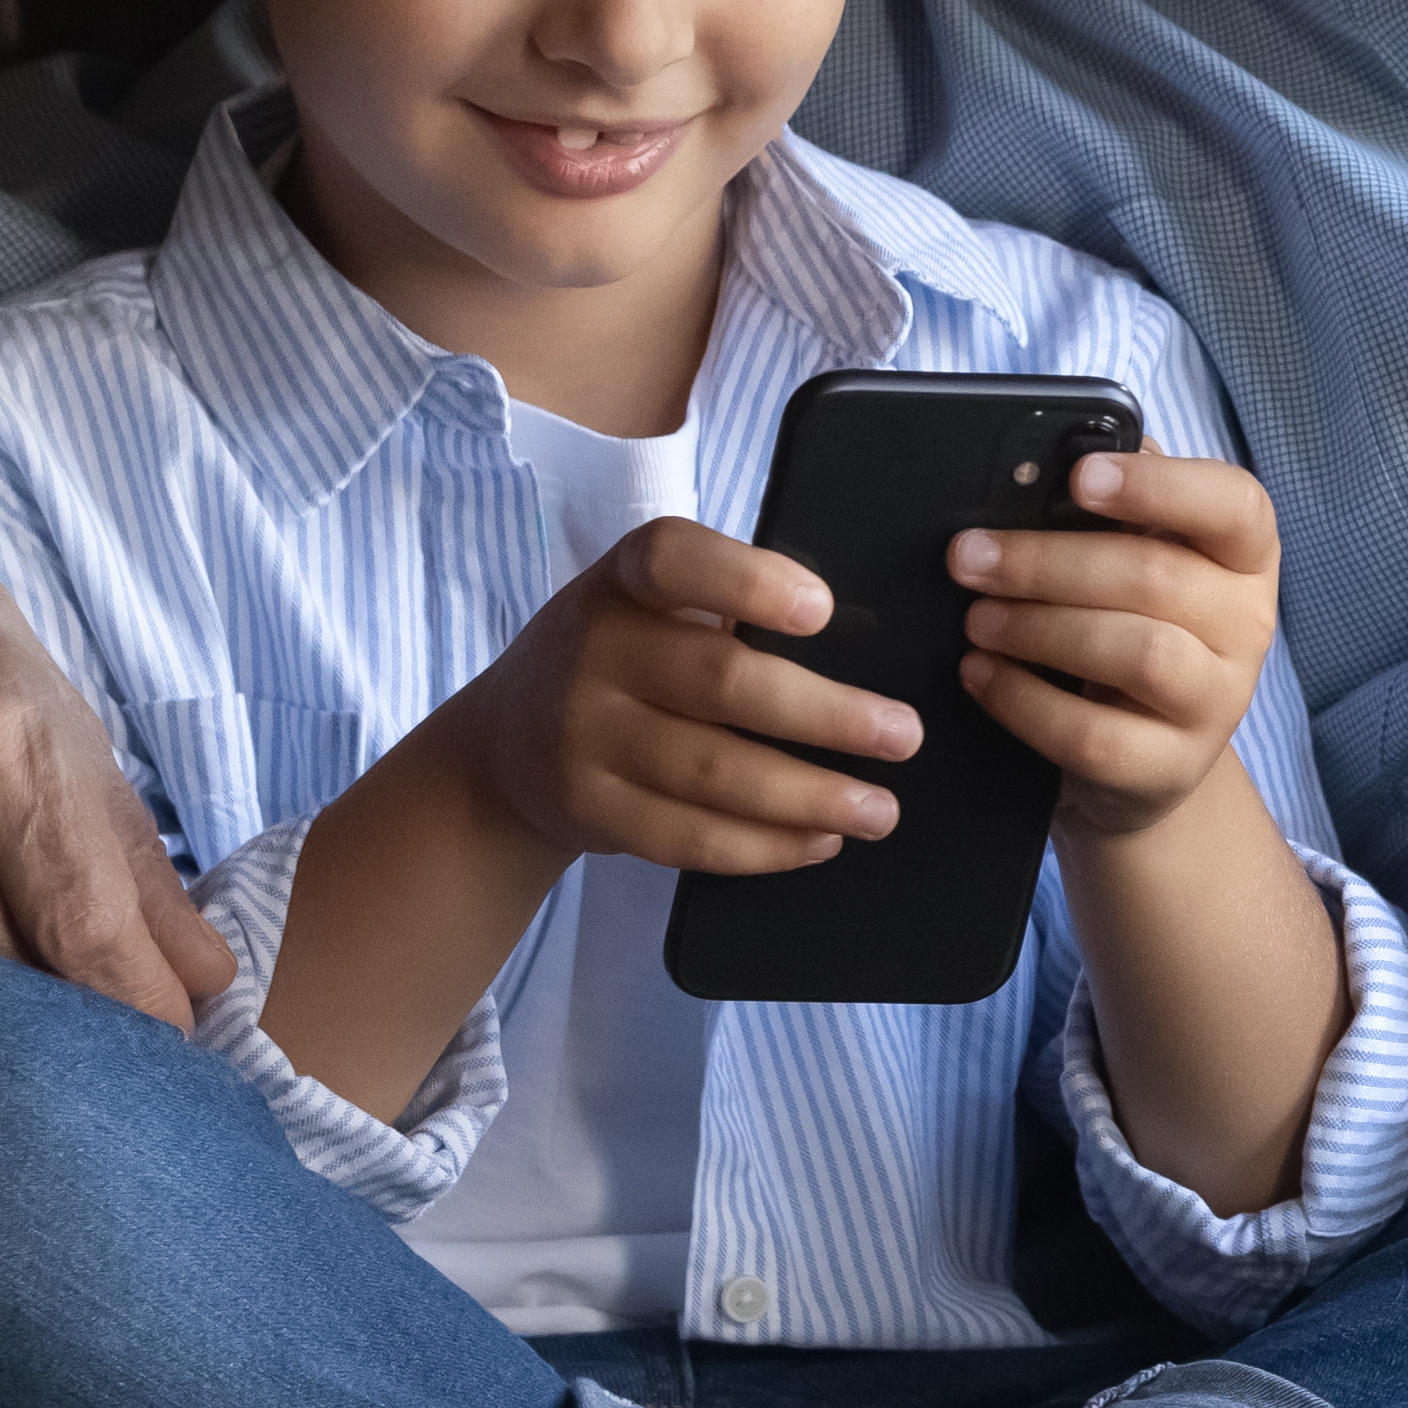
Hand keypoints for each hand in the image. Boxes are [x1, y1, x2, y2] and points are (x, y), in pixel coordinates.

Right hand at [0, 423, 233, 1027]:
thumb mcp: (52, 704)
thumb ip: (129, 854)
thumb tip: (200, 979)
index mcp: (1, 740)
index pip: (88, 934)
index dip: (140, 1022)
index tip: (166, 1063)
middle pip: (6, 988)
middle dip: (65, 1046)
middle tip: (100, 1074)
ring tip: (10, 1061)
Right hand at [446, 519, 921, 876]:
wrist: (503, 747)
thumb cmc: (619, 657)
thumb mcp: (645, 606)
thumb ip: (729, 608)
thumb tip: (861, 648)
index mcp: (623, 581)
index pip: (674, 561)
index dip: (748, 583)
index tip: (824, 610)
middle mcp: (595, 652)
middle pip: (721, 682)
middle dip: (826, 715)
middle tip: (903, 735)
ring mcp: (585, 738)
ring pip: (713, 773)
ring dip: (810, 796)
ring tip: (881, 808)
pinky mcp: (592, 811)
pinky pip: (687, 837)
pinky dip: (763, 846)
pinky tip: (820, 840)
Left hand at [947, 450, 1282, 840]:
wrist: (1142, 757)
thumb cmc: (1128, 626)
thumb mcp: (1129, 562)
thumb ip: (1107, 508)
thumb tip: (1055, 455)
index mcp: (1243, 555)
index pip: (1235, 505)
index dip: (1160, 485)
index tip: (1081, 476)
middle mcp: (1248, 625)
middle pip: (1156, 577)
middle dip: (1047, 562)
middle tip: (967, 557)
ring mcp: (1217, 703)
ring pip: (1138, 653)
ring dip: (1039, 628)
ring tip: (975, 618)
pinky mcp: (1171, 769)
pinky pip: (1094, 736)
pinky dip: (1024, 701)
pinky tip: (980, 674)